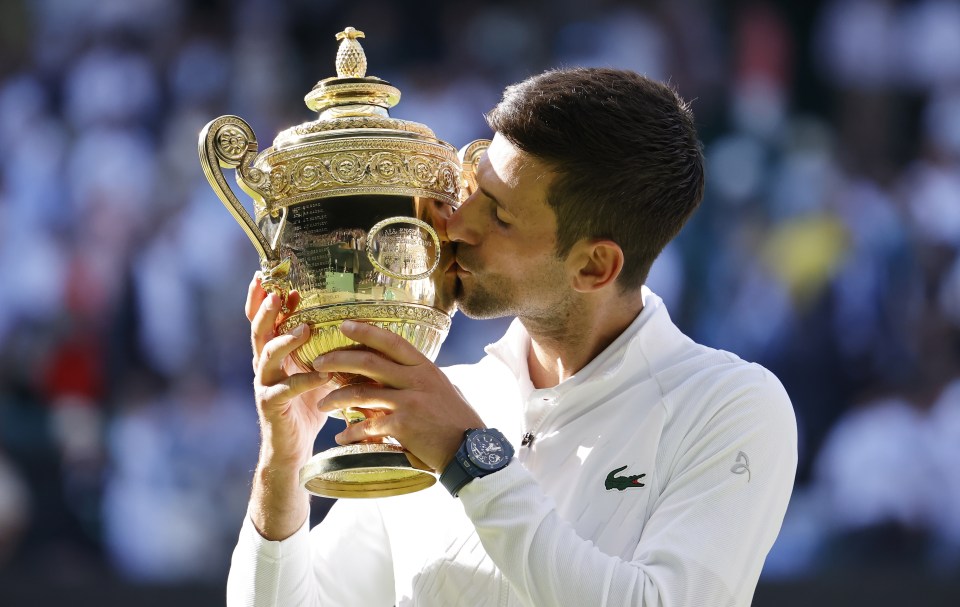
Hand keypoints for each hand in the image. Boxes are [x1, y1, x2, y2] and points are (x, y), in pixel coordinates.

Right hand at [246, 273, 335, 469]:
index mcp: (273, 354)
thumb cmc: (307, 406)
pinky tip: (323, 375)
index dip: (263, 299)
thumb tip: (348, 322)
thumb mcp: (315, 370)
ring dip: (285, 339)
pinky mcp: (271, 405)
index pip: (263, 321)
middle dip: (265, 310)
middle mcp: (264, 366)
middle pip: (258, 331)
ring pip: (266, 356)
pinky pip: (286, 389)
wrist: (293, 448)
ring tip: (305, 328)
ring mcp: (265, 385)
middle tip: (275, 293)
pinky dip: (305, 380)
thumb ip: (322, 349)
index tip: (273, 278)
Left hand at [313, 320, 484, 471]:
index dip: (366, 331)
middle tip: (319, 363)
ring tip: (322, 404)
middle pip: (369, 362)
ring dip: (336, 398)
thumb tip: (402, 370)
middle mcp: (416, 380)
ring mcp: (409, 402)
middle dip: (338, 360)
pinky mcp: (402, 426)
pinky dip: (351, 433)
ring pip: (362, 394)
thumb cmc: (457, 421)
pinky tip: (342, 438)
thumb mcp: (442, 389)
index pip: (392, 341)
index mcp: (425, 368)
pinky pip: (367, 426)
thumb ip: (420, 378)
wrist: (470, 451)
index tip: (344, 325)